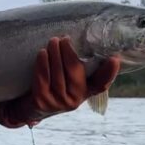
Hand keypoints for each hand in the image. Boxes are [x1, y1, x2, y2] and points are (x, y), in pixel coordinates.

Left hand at [0, 36, 119, 128]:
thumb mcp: (69, 79)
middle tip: (64, 38)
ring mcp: (58, 103)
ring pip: (58, 74)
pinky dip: (42, 64)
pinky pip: (43, 79)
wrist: (30, 107)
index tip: (115, 59)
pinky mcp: (42, 102)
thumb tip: (86, 38)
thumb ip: (78, 66)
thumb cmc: (53, 85)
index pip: (101, 84)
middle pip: (75, 73)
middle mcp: (75, 100)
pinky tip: (42, 53)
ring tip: (53, 41)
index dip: (109, 73)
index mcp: (86, 92)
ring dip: (55, 54)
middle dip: (69, 53)